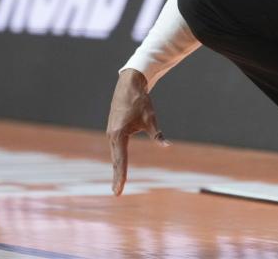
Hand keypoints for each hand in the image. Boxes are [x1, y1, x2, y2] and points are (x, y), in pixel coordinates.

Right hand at [106, 69, 169, 195]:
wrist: (129, 84)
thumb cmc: (140, 101)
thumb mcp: (151, 119)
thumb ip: (158, 134)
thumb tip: (167, 146)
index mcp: (119, 135)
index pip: (121, 160)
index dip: (121, 176)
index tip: (119, 190)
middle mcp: (112, 135)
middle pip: (116, 160)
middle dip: (117, 177)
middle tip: (117, 193)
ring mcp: (111, 132)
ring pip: (115, 154)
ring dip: (117, 168)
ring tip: (118, 184)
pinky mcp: (113, 129)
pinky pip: (116, 147)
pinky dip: (117, 158)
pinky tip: (119, 166)